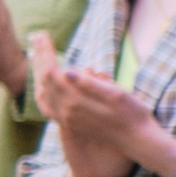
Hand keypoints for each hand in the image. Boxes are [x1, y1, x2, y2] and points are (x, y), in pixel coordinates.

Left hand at [31, 33, 175, 176]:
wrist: (138, 141)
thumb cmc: (133, 114)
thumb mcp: (116, 94)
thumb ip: (90, 84)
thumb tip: (67, 71)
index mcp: (76, 102)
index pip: (51, 72)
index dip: (45, 52)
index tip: (43, 35)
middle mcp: (66, 112)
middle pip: (44, 80)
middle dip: (39, 57)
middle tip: (37, 37)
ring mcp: (67, 120)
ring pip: (43, 93)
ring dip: (38, 72)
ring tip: (37, 55)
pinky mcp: (70, 124)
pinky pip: (47, 106)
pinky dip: (42, 90)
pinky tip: (43, 84)